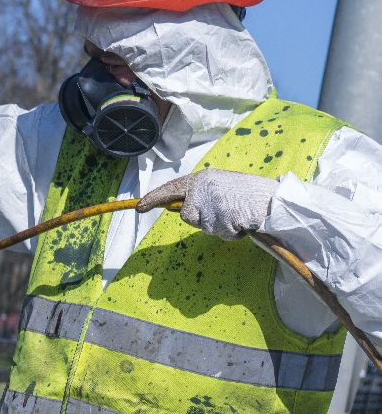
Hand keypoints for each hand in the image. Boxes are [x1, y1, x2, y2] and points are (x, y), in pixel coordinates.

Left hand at [136, 168, 276, 239]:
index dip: (154, 199)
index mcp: (203, 179)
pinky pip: (220, 234)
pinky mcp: (219, 221)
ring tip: (237, 214)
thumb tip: (181, 206)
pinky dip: (231, 232)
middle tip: (225, 212)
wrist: (274, 201)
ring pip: (204, 227)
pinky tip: (242, 222)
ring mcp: (210, 206)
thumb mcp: (221, 186)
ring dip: (219, 226)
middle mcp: (202, 190)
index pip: (172, 188)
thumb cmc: (250, 194)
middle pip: (188, 215)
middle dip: (202, 219)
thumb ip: (201, 194)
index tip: (139, 208)